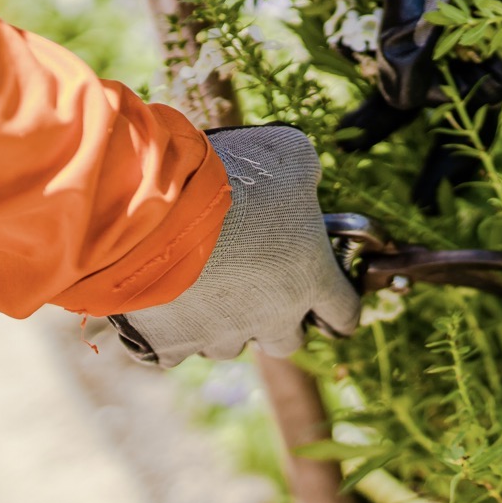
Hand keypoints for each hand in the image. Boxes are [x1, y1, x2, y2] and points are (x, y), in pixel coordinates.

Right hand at [108, 126, 360, 368]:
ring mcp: (221, 336)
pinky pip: (178, 347)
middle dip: (279, 319)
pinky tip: (164, 296)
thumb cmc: (233, 178)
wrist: (157, 207)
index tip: (330, 300)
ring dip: (225, 321)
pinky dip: (173, 328)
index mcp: (310, 279)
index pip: (343, 313)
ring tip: (204, 284)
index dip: (339, 306)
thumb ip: (306, 172)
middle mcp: (271, 319)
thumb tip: (305, 178)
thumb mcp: (289, 155)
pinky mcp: (172, 344)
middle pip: (286, 340)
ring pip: (230, 343)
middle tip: (260, 287)